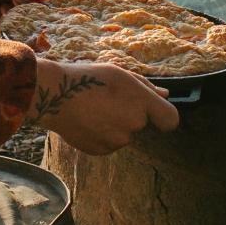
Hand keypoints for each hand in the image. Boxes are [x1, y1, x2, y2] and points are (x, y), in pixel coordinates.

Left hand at [0, 0, 64, 33]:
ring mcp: (11, 17)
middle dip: (37, 5)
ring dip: (23, 8)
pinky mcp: (0, 28)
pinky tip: (3, 5)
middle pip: (42, 15)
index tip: (67, 9)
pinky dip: (11, 16)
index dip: (57, 6)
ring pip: (29, 22)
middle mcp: (21, 5)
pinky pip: (15, 29)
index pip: (50, 3)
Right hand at [27, 58, 179, 155]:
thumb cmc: (88, 78)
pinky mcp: (102, 151)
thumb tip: (165, 94)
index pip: (170, 119)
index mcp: (141, 102)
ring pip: (123, 134)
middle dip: (129, 114)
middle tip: (107, 101)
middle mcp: (133, 124)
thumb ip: (146, 86)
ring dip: (114, 125)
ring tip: (93, 109)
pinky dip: (101, 135)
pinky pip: (109, 143)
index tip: (156, 113)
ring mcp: (117, 141)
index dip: (164, 116)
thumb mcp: (119, 73)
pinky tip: (87, 121)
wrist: (55, 95)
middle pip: (141, 123)